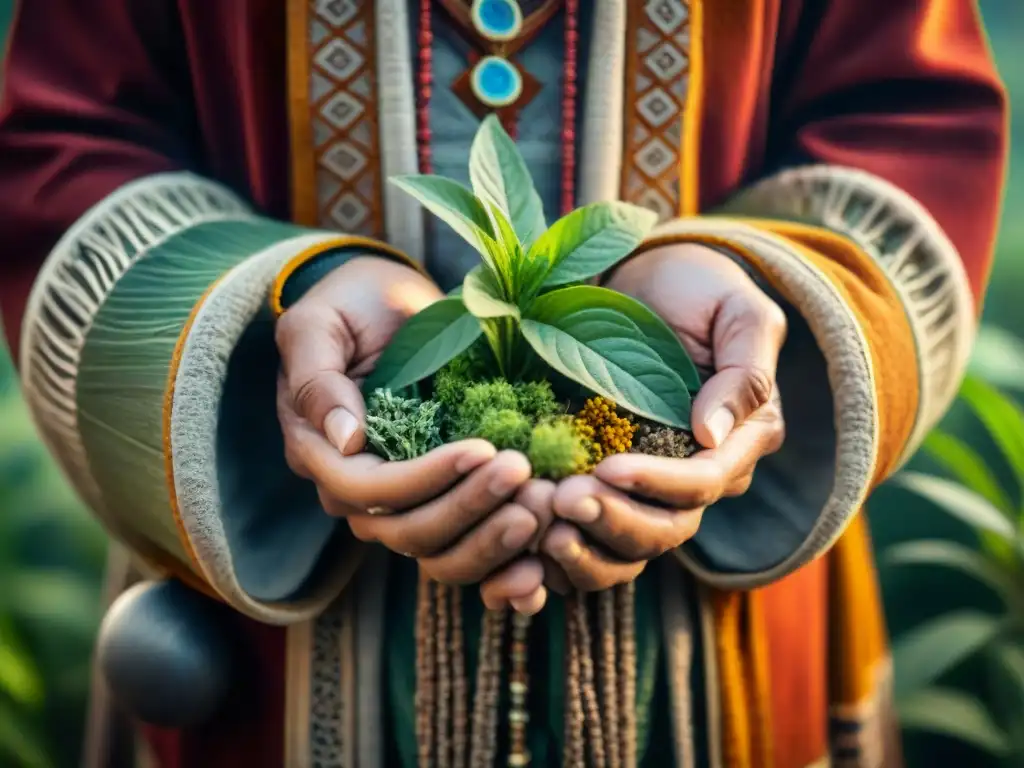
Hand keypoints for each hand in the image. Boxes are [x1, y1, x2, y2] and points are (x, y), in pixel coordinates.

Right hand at [275, 256, 541, 606]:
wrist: (387, 305)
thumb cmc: (349, 306)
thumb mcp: (317, 326)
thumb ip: (317, 379)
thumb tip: (343, 441)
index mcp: (322, 454)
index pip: (369, 490)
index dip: (426, 479)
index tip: (483, 450)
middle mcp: (359, 490)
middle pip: (410, 530)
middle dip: (470, 508)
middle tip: (526, 476)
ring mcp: (404, 501)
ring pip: (442, 551)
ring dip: (494, 542)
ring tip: (544, 509)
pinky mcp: (443, 500)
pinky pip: (467, 548)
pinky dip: (501, 566)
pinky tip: (539, 570)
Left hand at [537, 243, 787, 590]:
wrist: (645, 280)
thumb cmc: (698, 287)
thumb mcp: (738, 312)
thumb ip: (743, 372)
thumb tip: (714, 435)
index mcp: (740, 442)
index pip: (703, 483)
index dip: (657, 484)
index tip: (608, 469)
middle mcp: (696, 476)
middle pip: (663, 528)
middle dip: (613, 522)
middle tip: (560, 501)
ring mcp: (646, 488)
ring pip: (624, 549)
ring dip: (581, 549)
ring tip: (537, 521)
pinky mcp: (602, 487)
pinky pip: (585, 540)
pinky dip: (553, 555)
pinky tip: (518, 545)